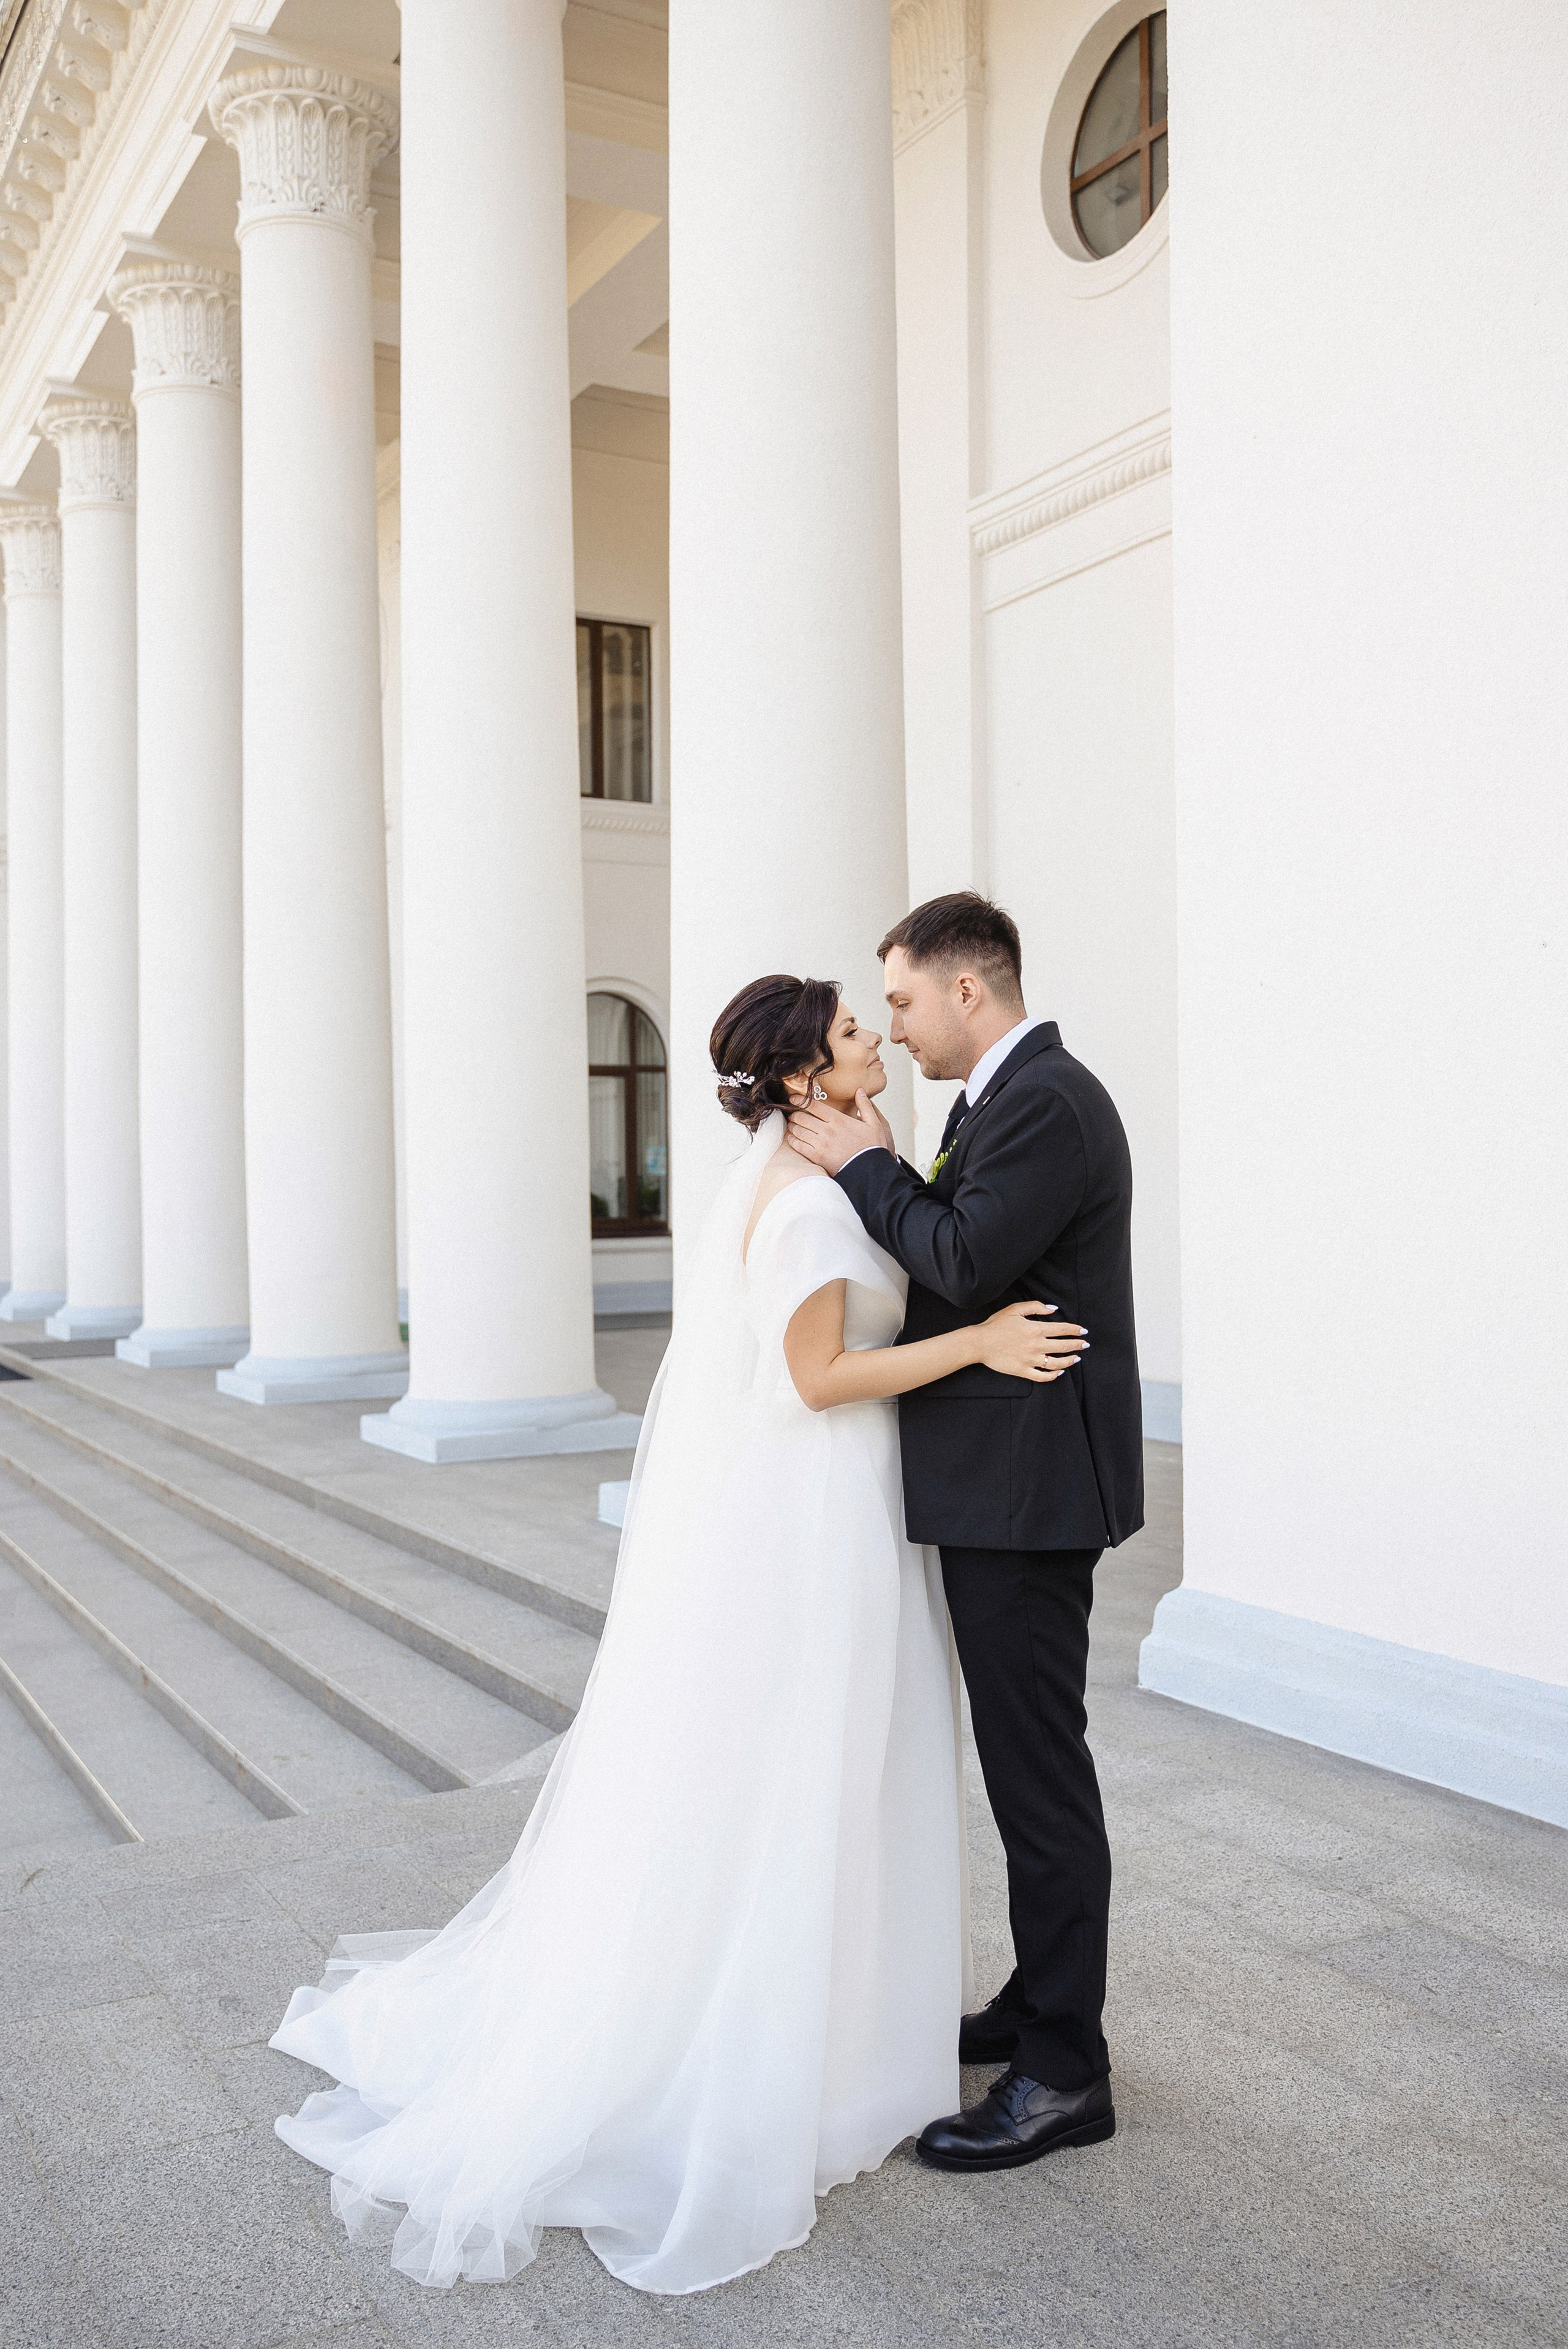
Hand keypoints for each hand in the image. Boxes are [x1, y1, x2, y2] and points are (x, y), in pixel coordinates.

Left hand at [787, 1089, 894, 1173]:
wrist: (869, 1170)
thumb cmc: (872, 1147)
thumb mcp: (874, 1123)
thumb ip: (865, 1105)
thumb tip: (859, 1091)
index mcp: (838, 1119)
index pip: (813, 1106)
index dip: (800, 1100)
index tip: (793, 1098)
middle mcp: (827, 1130)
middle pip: (802, 1117)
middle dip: (795, 1114)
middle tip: (792, 1114)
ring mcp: (821, 1144)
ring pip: (799, 1131)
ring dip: (793, 1126)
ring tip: (791, 1125)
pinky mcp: (817, 1157)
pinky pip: (799, 1146)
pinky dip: (792, 1141)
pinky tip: (791, 1138)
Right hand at [971, 1301, 1087, 1383]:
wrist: (979, 1343)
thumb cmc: (996, 1324)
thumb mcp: (1015, 1309)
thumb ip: (1036, 1306)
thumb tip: (1053, 1309)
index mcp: (1036, 1329)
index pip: (1062, 1329)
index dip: (1075, 1330)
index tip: (1083, 1331)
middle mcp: (1036, 1345)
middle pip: (1064, 1346)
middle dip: (1077, 1345)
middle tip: (1085, 1344)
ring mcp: (1031, 1360)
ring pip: (1057, 1363)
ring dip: (1069, 1361)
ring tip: (1076, 1359)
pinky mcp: (1023, 1371)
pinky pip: (1043, 1376)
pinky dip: (1053, 1375)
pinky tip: (1059, 1372)